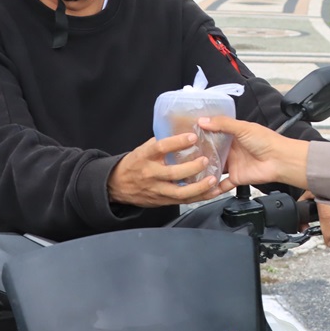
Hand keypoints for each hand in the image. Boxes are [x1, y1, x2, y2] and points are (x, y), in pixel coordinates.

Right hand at [107, 133, 223, 207]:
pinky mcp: (162, 201)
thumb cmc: (134, 164)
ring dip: (198, 187)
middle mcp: (150, 174)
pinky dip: (199, 197)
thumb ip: (160, 142)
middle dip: (192, 167)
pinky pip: (183, 201)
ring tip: (212, 179)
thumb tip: (181, 129)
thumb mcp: (143, 150)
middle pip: (173, 173)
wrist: (117, 186)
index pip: (161, 147)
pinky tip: (211, 192)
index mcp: (144, 156)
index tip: (192, 137)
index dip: (177, 142)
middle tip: (205, 160)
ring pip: (179, 192)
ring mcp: (156, 189)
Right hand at [197, 115, 309, 190]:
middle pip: (212, 153)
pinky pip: (222, 185)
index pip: (213, 134)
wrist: (281, 160)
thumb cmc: (267, 141)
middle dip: (199, 154)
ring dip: (204, 170)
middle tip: (182, 156)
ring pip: (215, 169)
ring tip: (187, 172)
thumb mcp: (243, 128)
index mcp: (233, 135)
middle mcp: (231, 150)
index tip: (186, 136)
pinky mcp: (236, 178)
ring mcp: (233, 164)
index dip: (201, 135)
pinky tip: (203, 188)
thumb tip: (203, 120)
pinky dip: (214, 188)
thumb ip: (223, 124)